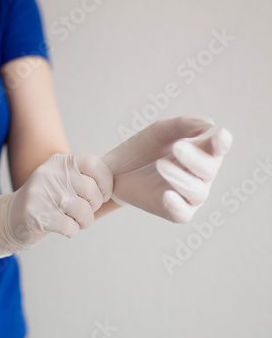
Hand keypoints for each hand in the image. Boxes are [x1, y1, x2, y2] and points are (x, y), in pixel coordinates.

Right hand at [0, 153, 112, 256]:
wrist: (9, 218)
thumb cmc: (47, 200)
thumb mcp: (63, 180)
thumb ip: (85, 177)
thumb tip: (119, 183)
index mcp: (60, 161)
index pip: (95, 164)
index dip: (105, 183)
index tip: (102, 195)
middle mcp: (51, 173)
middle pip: (92, 191)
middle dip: (94, 207)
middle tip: (84, 212)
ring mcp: (42, 193)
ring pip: (83, 211)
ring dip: (84, 222)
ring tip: (74, 221)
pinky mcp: (36, 215)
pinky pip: (70, 227)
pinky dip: (71, 231)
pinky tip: (62, 227)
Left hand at [101, 116, 232, 222]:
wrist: (116, 171)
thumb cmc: (142, 149)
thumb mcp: (159, 132)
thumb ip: (182, 125)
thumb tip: (209, 123)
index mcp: (201, 152)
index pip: (217, 148)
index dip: (221, 143)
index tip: (220, 136)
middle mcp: (200, 175)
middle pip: (209, 170)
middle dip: (194, 159)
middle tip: (177, 147)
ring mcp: (189, 195)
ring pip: (197, 192)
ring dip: (181, 178)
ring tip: (160, 165)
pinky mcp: (175, 212)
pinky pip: (183, 213)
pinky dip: (177, 205)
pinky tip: (167, 195)